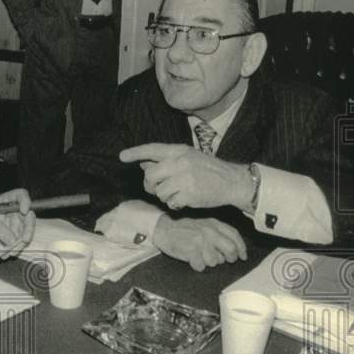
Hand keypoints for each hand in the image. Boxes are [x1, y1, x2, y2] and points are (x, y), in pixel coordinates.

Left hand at [0, 188, 35, 257]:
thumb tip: (11, 240)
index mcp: (10, 198)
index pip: (21, 195)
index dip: (25, 201)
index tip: (24, 210)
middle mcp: (18, 209)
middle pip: (29, 217)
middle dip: (28, 230)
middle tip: (24, 241)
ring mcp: (20, 221)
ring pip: (26, 231)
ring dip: (21, 243)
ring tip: (12, 252)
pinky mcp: (18, 232)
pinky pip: (20, 240)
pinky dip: (16, 248)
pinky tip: (9, 253)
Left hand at [120, 143, 254, 211]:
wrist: (231, 181)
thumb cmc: (208, 170)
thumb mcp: (188, 158)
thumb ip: (167, 160)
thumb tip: (143, 164)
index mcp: (180, 151)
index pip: (152, 149)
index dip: (136, 152)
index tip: (122, 156)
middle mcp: (181, 162)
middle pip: (150, 175)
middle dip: (150, 185)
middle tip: (157, 188)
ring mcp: (185, 178)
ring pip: (159, 191)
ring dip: (164, 196)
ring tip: (176, 193)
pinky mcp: (189, 194)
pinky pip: (170, 202)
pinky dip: (174, 204)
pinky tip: (183, 200)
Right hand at [152, 215, 247, 271]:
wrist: (163, 229)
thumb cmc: (184, 228)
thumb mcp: (203, 224)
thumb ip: (218, 232)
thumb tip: (235, 248)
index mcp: (213, 224)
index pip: (234, 236)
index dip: (241, 248)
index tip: (242, 256)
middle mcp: (209, 232)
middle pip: (230, 250)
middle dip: (230, 258)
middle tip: (225, 260)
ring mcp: (200, 242)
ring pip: (215, 261)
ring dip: (209, 262)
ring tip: (200, 255)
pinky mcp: (191, 251)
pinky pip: (201, 266)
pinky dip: (196, 266)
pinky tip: (192, 259)